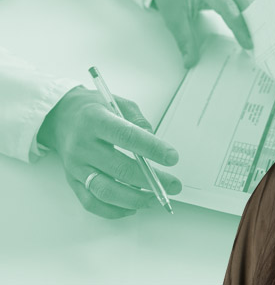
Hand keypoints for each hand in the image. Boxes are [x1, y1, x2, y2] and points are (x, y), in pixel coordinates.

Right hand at [37, 86, 181, 218]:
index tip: (172, 158)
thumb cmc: (94, 110)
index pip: (127, 137)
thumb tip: (155, 143)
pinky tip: (133, 206)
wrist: (60, 117)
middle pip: (120, 169)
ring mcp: (76, 166)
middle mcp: (82, 145)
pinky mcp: (73, 181)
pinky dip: (114, 210)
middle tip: (174, 185)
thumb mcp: (118, 102)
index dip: (152, 149)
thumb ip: (138, 120)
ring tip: (156, 198)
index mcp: (95, 120)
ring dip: (135, 198)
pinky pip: (92, 203)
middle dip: (152, 180)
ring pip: (106, 191)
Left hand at [152, 0, 253, 67]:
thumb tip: (190, 61)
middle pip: (244, 3)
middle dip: (253, 24)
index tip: (248, 43)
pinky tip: (257, 27)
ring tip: (262, 37)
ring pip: (249, 0)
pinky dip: (252, 13)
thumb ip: (184, 40)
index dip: (240, 28)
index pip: (229, 9)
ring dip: (256, 19)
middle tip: (260, 43)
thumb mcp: (174, 18)